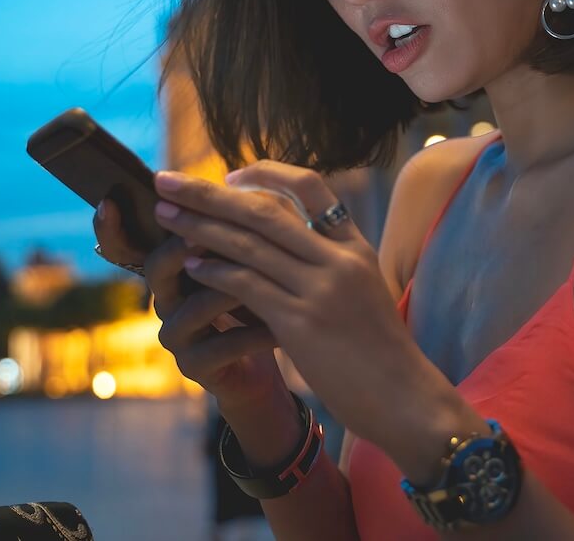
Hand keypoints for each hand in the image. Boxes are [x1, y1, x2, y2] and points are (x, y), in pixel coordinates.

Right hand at [93, 198, 284, 409]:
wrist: (259, 364)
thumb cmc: (250, 302)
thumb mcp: (240, 261)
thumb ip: (230, 229)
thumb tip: (233, 180)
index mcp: (170, 266)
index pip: (128, 245)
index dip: (110, 228)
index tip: (108, 201)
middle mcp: (165, 297)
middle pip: (156, 267)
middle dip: (178, 248)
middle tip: (199, 235)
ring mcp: (177, 334)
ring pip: (192, 307)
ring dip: (226, 291)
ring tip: (260, 281)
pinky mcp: (195, 367)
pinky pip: (221, 348)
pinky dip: (252, 336)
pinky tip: (279, 330)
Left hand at [151, 163, 438, 445]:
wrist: (407, 398)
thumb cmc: (382, 353)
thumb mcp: (365, 293)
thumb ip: (332, 264)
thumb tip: (289, 246)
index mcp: (355, 246)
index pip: (310, 186)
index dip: (265, 174)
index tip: (229, 176)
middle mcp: (339, 259)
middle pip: (265, 210)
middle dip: (210, 193)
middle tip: (168, 180)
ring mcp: (322, 289)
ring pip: (250, 244)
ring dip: (201, 227)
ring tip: (166, 215)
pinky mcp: (302, 323)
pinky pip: (249, 286)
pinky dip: (216, 272)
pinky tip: (190, 265)